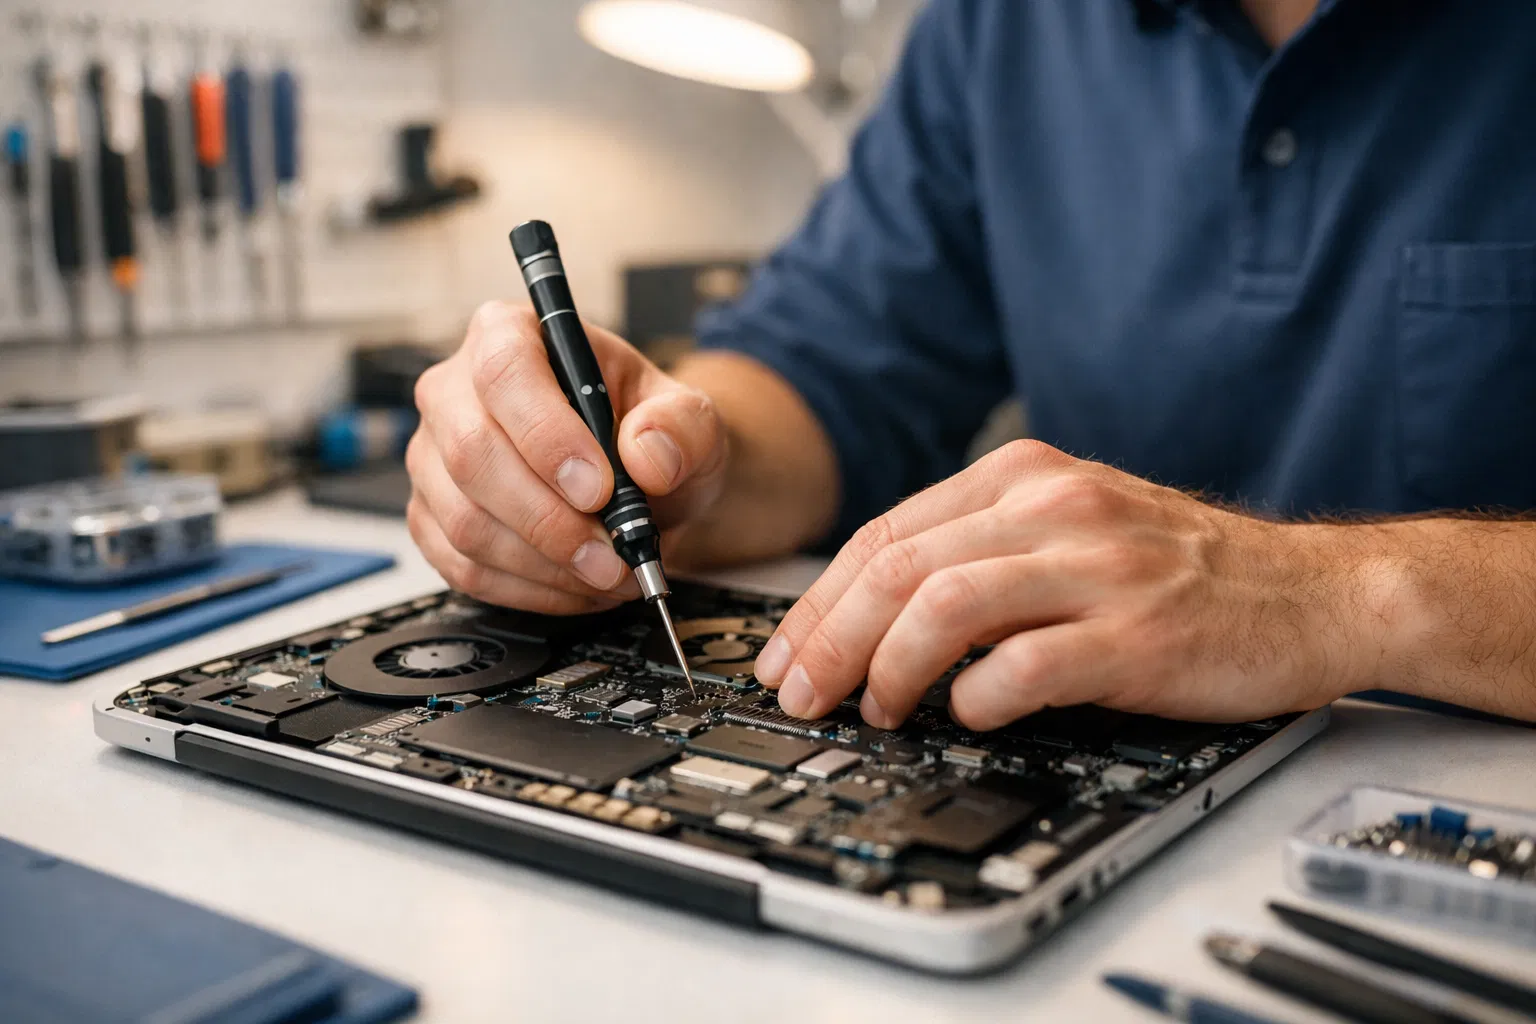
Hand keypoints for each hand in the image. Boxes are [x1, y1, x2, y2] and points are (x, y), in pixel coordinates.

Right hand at [407, 301, 727, 612]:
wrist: (644, 482)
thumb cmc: (651, 434)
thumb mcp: (690, 418)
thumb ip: (682, 427)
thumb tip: (648, 456)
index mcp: (510, 335)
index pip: (505, 372)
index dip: (547, 435)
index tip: (598, 489)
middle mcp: (455, 391)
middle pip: (472, 454)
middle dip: (550, 520)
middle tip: (612, 555)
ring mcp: (434, 459)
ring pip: (466, 522)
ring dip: (546, 565)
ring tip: (609, 573)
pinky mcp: (431, 519)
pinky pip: (463, 567)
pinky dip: (528, 590)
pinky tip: (577, 586)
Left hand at [753, 440, 1368, 730]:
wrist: (1313, 592)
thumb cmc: (1181, 571)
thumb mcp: (1072, 527)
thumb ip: (980, 550)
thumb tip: (870, 616)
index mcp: (1024, 476)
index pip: (886, 532)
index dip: (819, 601)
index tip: (785, 655)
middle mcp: (1054, 507)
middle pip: (899, 566)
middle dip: (831, 639)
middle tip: (801, 695)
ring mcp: (1099, 567)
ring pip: (947, 603)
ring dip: (889, 666)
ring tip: (873, 710)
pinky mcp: (1139, 633)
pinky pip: (1028, 663)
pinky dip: (978, 695)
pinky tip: (964, 715)